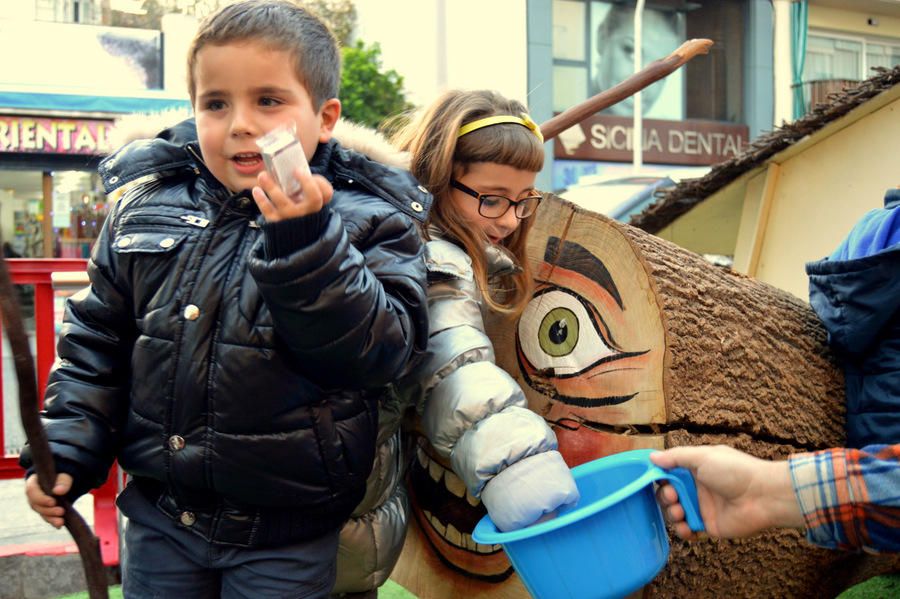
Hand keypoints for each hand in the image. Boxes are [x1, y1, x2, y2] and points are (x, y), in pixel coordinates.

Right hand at [25, 472, 72, 528]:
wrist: (65, 482)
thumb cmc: (62, 476)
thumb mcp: (64, 476)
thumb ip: (62, 482)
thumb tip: (58, 491)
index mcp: (33, 482)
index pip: (31, 491)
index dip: (41, 498)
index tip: (53, 502)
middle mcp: (32, 495)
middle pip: (36, 505)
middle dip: (48, 510)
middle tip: (61, 511)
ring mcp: (38, 504)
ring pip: (41, 513)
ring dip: (51, 518)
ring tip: (61, 521)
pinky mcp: (45, 511)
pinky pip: (47, 518)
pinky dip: (53, 522)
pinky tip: (59, 525)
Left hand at [252, 168, 333, 221]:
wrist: (293, 235)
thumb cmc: (298, 209)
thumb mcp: (304, 199)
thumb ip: (302, 186)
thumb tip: (288, 169)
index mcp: (316, 204)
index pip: (326, 193)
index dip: (319, 182)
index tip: (301, 170)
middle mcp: (308, 212)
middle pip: (314, 198)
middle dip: (306, 182)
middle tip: (295, 170)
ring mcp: (293, 218)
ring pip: (285, 204)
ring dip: (273, 188)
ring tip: (263, 176)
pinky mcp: (278, 223)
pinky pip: (269, 212)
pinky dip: (262, 201)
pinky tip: (257, 190)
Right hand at [650, 445, 803, 540]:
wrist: (763, 497)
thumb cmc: (736, 471)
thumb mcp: (703, 456)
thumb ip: (676, 457)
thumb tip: (652, 457)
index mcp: (695, 469)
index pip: (669, 473)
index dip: (659, 477)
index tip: (655, 480)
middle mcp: (697, 488)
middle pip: (668, 494)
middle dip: (665, 496)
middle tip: (673, 496)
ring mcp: (702, 507)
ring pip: (675, 512)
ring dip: (671, 512)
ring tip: (680, 511)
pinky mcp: (708, 525)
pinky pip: (688, 530)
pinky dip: (682, 531)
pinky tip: (686, 527)